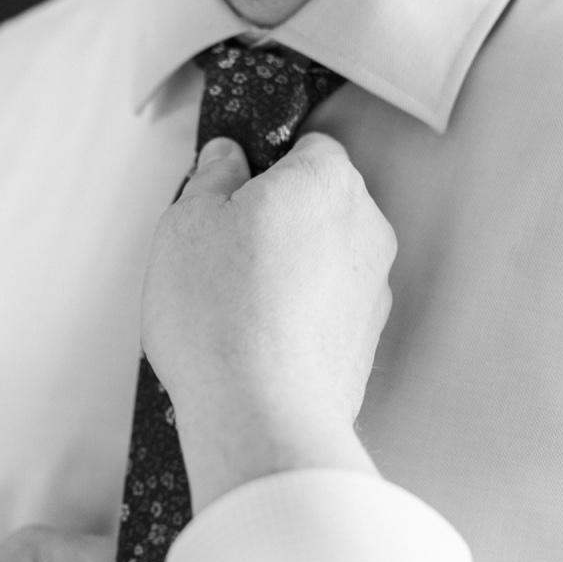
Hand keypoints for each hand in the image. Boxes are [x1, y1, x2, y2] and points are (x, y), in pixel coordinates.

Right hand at [142, 131, 396, 511]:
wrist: (261, 412)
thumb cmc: (219, 309)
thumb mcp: (187, 222)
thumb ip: (212, 177)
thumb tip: (227, 157)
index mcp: (327, 181)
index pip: (308, 149)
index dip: (265, 168)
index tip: (231, 198)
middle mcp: (367, 226)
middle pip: (321, 204)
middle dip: (279, 220)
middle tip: (224, 252)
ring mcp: (375, 286)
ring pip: (326, 258)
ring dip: (292, 269)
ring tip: (237, 305)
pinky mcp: (370, 339)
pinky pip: (330, 307)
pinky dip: (303, 314)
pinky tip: (260, 340)